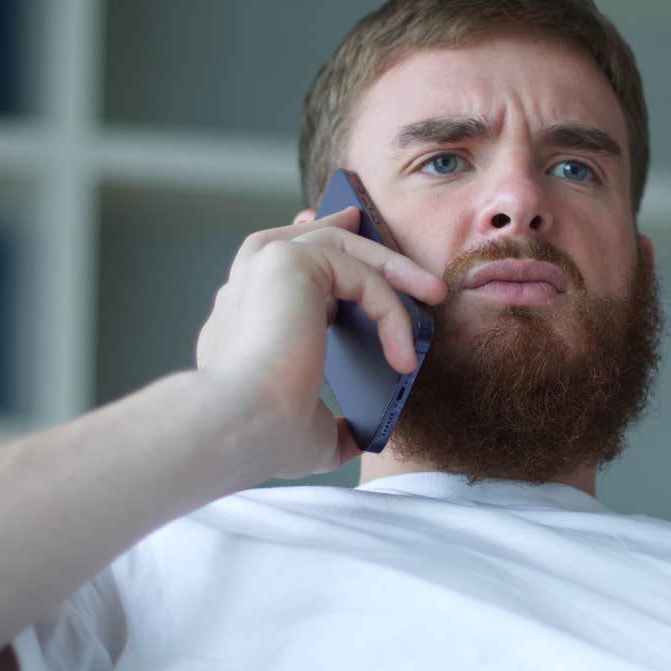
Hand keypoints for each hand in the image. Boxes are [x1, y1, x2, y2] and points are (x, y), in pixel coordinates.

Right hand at [193, 206, 447, 478]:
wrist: (239, 426)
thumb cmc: (262, 436)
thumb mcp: (309, 434)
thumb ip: (335, 426)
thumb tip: (360, 436)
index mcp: (242, 321)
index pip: (279, 276)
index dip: (316, 261)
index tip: (345, 258)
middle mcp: (247, 287)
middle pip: (304, 241)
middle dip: (347, 234)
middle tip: (387, 237)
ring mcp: (264, 268)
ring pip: (339, 247)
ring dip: (389, 265)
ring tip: (431, 291)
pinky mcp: (290, 262)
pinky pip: (360, 275)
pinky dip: (391, 310)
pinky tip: (403, 352)